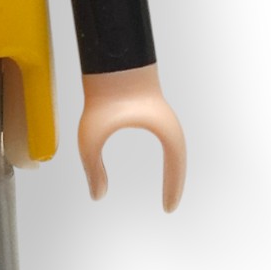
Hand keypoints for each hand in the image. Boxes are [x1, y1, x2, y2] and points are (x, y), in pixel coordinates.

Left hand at [77, 64, 185, 210]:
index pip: (177, 163)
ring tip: (168, 187)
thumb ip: (92, 167)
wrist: (108, 61)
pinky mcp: (151, 108)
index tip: (168, 208)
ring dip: (173, 166)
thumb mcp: (91, 137)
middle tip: (169, 204)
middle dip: (176, 180)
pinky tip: (158, 159)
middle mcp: (166, 122)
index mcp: (163, 129)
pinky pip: (163, 136)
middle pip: (179, 157)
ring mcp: (160, 114)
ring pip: (174, 146)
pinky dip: (164, 152)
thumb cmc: (102, 96)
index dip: (174, 187)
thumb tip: (97, 195)